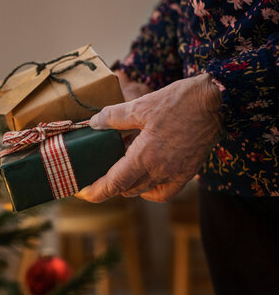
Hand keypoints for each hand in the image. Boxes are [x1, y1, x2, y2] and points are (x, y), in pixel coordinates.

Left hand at [75, 73, 222, 202]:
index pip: (114, 184)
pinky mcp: (187, 172)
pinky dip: (150, 190)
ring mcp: (175, 174)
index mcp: (145, 156)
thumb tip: (94, 123)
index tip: (81, 192)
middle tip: (98, 171)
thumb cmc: (177, 101)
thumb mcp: (140, 106)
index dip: (95, 192)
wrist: (214, 101)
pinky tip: (144, 175)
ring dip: (128, 184)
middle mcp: (160, 171)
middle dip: (109, 185)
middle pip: (126, 189)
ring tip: (120, 166)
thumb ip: (113, 117)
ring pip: (143, 191)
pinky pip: (164, 192)